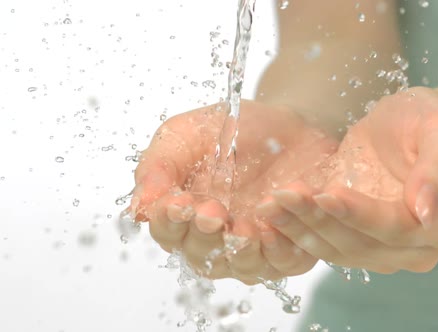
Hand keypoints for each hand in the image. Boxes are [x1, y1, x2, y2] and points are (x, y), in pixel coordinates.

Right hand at [131, 100, 336, 283]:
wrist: (290, 124)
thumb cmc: (233, 131)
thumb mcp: (187, 136)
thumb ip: (159, 166)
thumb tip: (138, 207)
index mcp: (185, 216)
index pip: (168, 232)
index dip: (170, 221)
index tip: (178, 203)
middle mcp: (217, 239)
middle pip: (202, 256)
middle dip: (205, 237)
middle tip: (212, 213)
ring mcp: (254, 248)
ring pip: (243, 267)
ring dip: (241, 251)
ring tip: (243, 228)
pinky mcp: (292, 246)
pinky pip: (285, 261)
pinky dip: (281, 250)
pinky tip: (275, 228)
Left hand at [259, 87, 437, 273]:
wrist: (414, 126)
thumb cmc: (435, 122)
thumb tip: (425, 212)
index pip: (398, 228)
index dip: (360, 214)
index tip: (327, 193)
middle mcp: (417, 249)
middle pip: (362, 245)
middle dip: (319, 220)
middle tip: (282, 196)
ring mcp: (385, 250)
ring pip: (338, 249)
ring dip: (300, 228)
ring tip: (269, 204)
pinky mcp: (356, 240)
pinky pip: (325, 243)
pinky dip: (297, 230)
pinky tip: (272, 212)